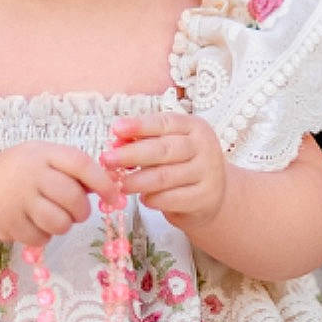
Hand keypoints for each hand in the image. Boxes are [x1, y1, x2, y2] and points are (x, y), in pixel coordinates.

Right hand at [0, 141, 115, 247]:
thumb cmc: (21, 172)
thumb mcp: (44, 158)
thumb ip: (72, 169)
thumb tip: (108, 187)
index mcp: (44, 153)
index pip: (80, 164)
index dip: (102, 182)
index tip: (114, 196)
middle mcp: (31, 174)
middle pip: (73, 198)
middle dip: (82, 210)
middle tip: (78, 212)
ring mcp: (18, 200)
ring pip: (60, 223)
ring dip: (64, 224)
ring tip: (55, 216)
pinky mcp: (10, 224)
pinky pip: (42, 238)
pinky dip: (44, 236)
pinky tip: (35, 224)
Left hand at [106, 111, 227, 228]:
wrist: (213, 194)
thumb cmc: (183, 165)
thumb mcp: (170, 146)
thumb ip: (146, 141)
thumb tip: (117, 142)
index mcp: (195, 127)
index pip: (165, 122)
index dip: (139, 125)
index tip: (116, 129)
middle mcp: (204, 147)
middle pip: (163, 149)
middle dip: (131, 154)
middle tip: (107, 160)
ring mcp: (208, 173)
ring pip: (165, 176)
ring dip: (137, 181)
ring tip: (120, 184)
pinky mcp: (205, 197)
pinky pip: (172, 198)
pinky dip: (152, 199)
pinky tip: (143, 199)